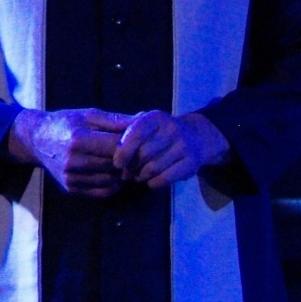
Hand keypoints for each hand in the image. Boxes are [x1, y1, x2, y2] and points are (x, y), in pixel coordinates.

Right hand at [9, 107, 131, 196]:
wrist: (37, 140)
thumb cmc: (66, 122)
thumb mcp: (89, 115)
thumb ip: (117, 120)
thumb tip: (144, 119)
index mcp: (78, 139)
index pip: (117, 147)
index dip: (133, 144)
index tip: (141, 140)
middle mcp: (73, 162)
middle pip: (115, 165)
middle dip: (130, 160)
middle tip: (139, 153)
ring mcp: (71, 178)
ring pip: (111, 180)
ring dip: (123, 173)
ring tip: (127, 162)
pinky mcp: (71, 189)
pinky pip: (102, 192)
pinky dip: (114, 184)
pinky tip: (115, 173)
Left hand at [112, 111, 230, 190]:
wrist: (196, 137)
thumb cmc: (160, 133)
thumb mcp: (145, 125)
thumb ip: (125, 131)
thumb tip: (104, 145)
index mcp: (156, 118)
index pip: (136, 133)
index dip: (123, 151)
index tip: (117, 163)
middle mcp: (172, 129)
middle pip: (143, 154)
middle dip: (131, 167)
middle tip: (125, 173)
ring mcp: (184, 146)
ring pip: (153, 168)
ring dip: (140, 177)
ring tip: (137, 176)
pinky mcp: (191, 163)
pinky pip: (164, 179)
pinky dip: (152, 183)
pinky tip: (150, 181)